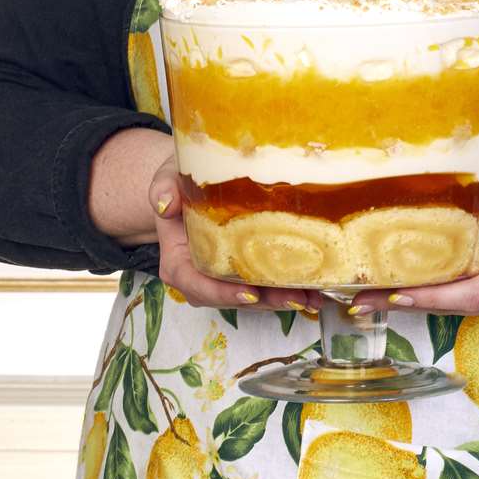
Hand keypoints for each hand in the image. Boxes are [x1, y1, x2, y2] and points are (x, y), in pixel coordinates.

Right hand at [146, 157, 317, 314]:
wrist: (197, 177)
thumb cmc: (180, 178)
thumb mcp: (167, 176)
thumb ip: (163, 188)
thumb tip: (166, 204)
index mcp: (178, 259)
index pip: (195, 283)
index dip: (222, 292)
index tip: (250, 293)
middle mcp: (200, 275)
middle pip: (230, 296)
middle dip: (264, 301)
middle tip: (295, 297)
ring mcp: (223, 277)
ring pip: (252, 297)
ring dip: (282, 300)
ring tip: (311, 297)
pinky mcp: (244, 271)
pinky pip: (265, 286)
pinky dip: (290, 290)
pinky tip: (315, 291)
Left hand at [343, 132, 478, 316]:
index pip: (477, 292)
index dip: (437, 296)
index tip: (398, 294)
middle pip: (458, 306)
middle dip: (410, 303)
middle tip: (359, 299)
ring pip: (459, 303)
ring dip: (416, 300)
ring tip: (365, 295)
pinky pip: (465, 294)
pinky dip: (432, 291)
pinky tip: (399, 282)